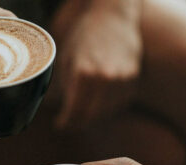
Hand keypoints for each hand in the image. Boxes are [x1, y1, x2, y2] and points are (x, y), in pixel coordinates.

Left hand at [49, 0, 141, 129]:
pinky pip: (120, 104)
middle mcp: (105, 78)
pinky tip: (98, 104)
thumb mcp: (65, 59)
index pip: (74, 111)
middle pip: (90, 117)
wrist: (112, 17)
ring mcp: (122, 79)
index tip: (59, 125)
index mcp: (84, 73)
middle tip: (69, 124)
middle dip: (77, 123)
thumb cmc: (84, 37)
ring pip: (106, 113)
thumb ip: (61, 86)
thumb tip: (52, 109)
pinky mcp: (133, 79)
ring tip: (82, 115)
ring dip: (92, 118)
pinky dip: (108, 109)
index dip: (65, 122)